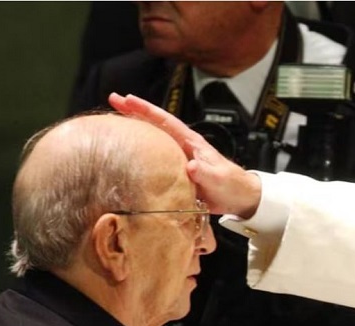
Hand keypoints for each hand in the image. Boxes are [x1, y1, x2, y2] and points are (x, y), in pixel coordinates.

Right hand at [108, 93, 262, 218]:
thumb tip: (191, 165)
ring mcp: (179, 158)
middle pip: (156, 124)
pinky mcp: (177, 172)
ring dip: (135, 129)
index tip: (128, 98)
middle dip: (135, 111)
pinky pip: (154, 158)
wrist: (241, 198)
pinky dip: (140, 153)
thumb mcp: (219, 179)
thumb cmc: (232, 185)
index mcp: (192, 143)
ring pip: (153, 139)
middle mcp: (184, 147)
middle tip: (113, 99)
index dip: (147, 110)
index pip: (166, 121)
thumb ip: (205, 173)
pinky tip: (127, 154)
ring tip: (114, 122)